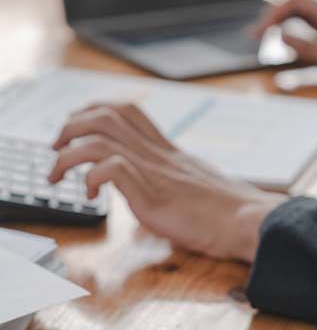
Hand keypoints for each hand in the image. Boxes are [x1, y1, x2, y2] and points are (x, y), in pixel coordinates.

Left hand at [48, 103, 284, 262]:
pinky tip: (91, 196)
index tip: (78, 125)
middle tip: (57, 146)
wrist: (246, 220)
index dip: (95, 109)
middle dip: (71, 125)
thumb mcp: (199, 181)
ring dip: (68, 152)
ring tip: (58, 173)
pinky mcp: (153, 196)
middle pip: (108, 115)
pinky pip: (113, 169)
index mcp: (168, 150)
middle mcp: (159, 154)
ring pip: (102, 137)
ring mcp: (155, 173)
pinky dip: (91, 177)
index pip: (129, 110)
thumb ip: (175, 176)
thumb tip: (160, 182)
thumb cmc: (226, 209)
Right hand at [252, 0, 316, 84]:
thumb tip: (281, 35)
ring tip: (276, 46)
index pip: (293, 1)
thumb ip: (309, 47)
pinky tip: (300, 47)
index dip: (271, 14)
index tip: (258, 35)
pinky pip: (316, 22)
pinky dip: (301, 31)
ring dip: (287, 24)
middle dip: (274, 17)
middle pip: (296, 3)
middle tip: (259, 38)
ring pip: (305, 12)